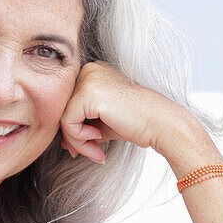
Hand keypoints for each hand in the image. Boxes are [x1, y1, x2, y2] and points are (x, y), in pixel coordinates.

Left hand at [58, 61, 187, 162]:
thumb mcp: (102, 123)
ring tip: (96, 151)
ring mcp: (88, 78)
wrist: (160, 123)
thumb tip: (63, 142)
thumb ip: (81, 127)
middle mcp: (89, 70)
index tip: (89, 147)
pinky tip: (99, 140)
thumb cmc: (136, 123)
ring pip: (63, 119)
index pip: (68, 104)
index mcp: (93, 72)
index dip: (75, 130)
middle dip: (75, 138)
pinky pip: (68, 123)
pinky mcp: (88, 93)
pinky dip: (79, 139)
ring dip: (77, 142)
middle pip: (63, 111)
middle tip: (93, 153)